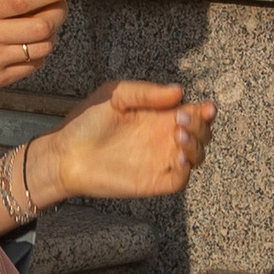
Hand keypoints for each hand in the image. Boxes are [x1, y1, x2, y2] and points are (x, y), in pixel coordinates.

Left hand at [35, 81, 214, 202]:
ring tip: (180, 135)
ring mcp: (160, 161)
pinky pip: (180, 180)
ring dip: (197, 145)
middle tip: (182, 119)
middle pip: (202, 134)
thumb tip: (179, 91)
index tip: (207, 107)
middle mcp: (164, 138)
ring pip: (197, 157)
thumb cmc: (87, 121)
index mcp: (159, 116)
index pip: (193, 113)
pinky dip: (186, 170)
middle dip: (201, 126)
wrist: (65, 153)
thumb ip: (146, 92)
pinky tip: (178, 156)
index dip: (206, 111)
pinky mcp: (153, 182)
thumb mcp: (116, 94)